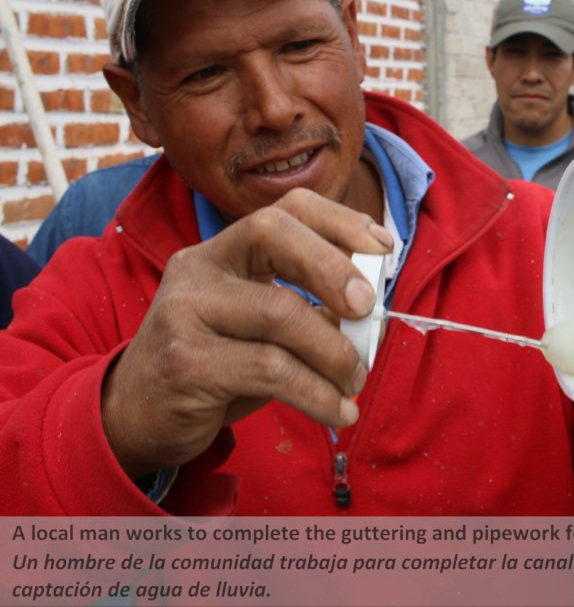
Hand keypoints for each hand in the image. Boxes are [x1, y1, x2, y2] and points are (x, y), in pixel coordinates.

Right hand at [100, 188, 393, 479]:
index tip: (383, 248)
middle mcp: (198, 268)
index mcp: (222, 251)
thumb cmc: (216, 367)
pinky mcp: (185, 362)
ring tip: (355, 381)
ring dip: (335, 351)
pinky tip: (338, 412)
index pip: (283, 209)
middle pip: (273, 232)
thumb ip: (313, 315)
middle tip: (370, 308)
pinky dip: (317, 394)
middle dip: (333, 265)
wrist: (137, 417)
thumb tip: (377, 317)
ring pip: (280, 312)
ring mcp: (185, 311)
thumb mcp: (265, 334)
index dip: (339, 220)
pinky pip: (271, 370)